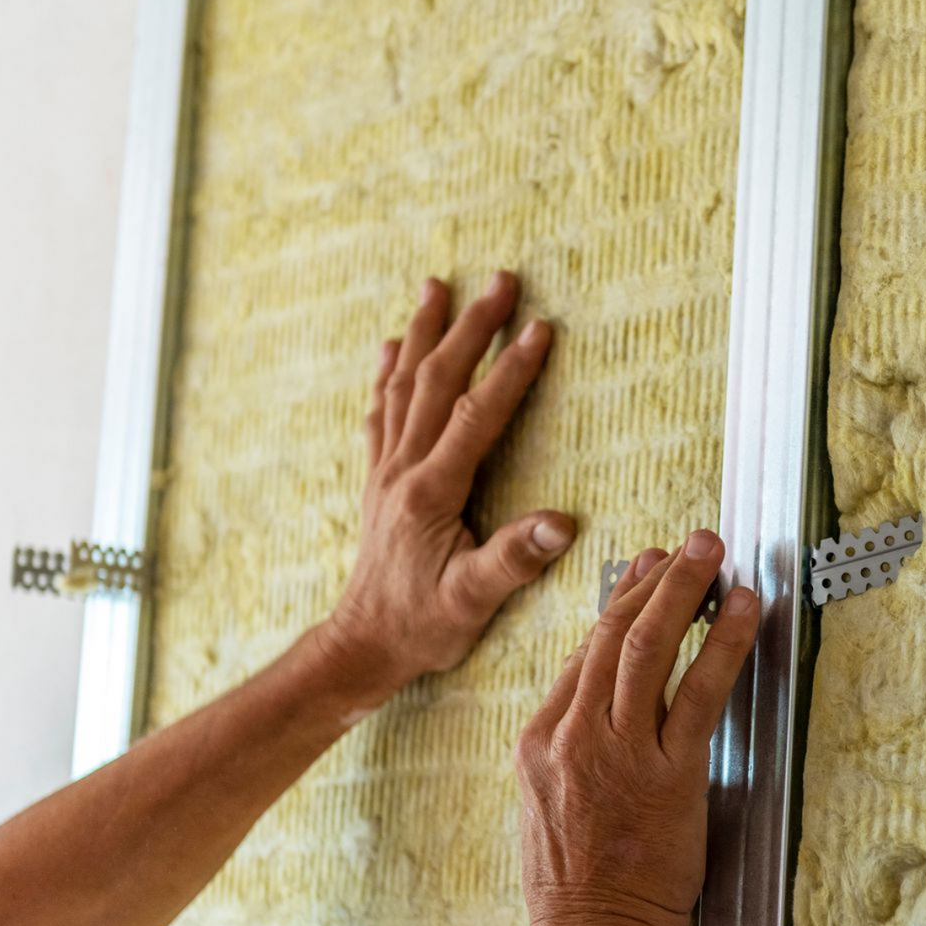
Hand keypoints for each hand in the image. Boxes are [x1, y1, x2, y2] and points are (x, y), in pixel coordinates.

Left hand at [320, 272, 571, 698]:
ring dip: (423, 332)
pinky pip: (381, 410)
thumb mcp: (474, 601)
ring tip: (436, 286)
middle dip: (471, 327)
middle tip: (501, 280)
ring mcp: (386, 470)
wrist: (363, 644)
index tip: (539, 328)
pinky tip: (389, 348)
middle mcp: (403, 469)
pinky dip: (387, 372)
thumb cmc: (422, 626)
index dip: (511, 369)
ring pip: (404, 384)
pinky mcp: (379, 480)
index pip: (477, 415)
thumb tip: (562, 524)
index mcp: (431, 492)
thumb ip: (514, 559)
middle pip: (437, 380)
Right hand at [511, 531, 760, 925]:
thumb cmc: (575, 883)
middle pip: (611, 635)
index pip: (582, 652)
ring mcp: (618, 752)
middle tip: (687, 545)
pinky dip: (725, 643)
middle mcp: (573, 735)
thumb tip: (595, 705)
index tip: (643, 572)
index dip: (618, 602)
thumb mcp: (546, 802)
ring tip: (712, 554)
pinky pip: (700, 692)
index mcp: (539, 739)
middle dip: (654, 580)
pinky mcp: (667, 774)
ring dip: (684, 590)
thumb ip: (568, 748)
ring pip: (647, 647)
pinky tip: (743, 611)